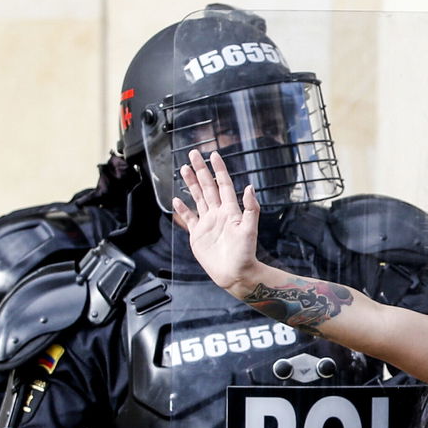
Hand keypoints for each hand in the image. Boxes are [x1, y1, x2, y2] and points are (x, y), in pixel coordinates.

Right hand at [172, 150, 263, 297]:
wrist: (236, 274)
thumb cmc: (246, 254)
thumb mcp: (250, 230)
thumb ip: (250, 209)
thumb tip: (249, 187)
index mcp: (230, 211)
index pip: (223, 185)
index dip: (218, 170)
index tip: (214, 155)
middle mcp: (218, 213)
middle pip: (208, 187)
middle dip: (200, 170)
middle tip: (193, 154)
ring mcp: (207, 223)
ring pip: (198, 198)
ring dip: (191, 183)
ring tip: (183, 168)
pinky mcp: (198, 235)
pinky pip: (189, 218)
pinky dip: (182, 209)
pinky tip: (177, 200)